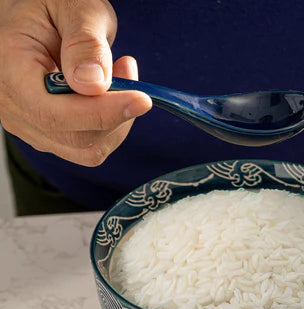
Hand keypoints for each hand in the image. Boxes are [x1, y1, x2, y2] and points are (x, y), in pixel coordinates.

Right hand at [0, 0, 150, 165]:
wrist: (40, 18)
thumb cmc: (52, 6)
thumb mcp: (72, 7)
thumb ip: (85, 44)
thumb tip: (94, 84)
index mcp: (9, 70)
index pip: (55, 114)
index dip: (102, 113)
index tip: (141, 99)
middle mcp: (13, 107)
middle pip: (76, 138)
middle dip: (115, 112)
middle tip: (128, 71)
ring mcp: (30, 126)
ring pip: (87, 148)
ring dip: (117, 119)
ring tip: (120, 75)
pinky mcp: (49, 135)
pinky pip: (89, 146)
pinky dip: (111, 124)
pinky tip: (110, 93)